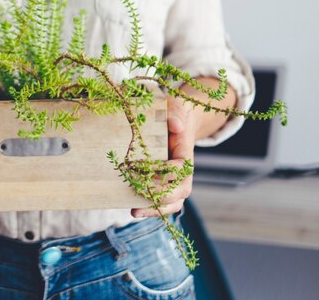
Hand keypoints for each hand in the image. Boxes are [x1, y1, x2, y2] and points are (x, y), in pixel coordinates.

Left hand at [131, 96, 196, 217]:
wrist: (176, 120)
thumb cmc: (173, 113)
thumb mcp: (175, 107)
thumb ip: (175, 113)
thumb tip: (175, 125)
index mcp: (186, 154)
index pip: (181, 169)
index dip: (165, 171)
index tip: (144, 167)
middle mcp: (183, 172)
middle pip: (180, 192)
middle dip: (160, 197)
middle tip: (139, 193)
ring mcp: (175, 181)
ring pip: (172, 203)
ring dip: (154, 210)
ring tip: (134, 211)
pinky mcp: (164, 185)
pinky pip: (162, 203)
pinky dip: (150, 209)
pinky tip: (132, 208)